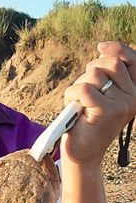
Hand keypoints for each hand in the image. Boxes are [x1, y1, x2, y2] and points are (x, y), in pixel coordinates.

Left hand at [62, 41, 135, 168]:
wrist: (83, 154)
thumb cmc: (89, 123)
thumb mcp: (101, 94)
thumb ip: (107, 74)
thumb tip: (103, 49)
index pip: (132, 60)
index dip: (116, 49)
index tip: (100, 48)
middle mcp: (134, 98)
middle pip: (111, 63)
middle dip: (91, 71)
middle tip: (83, 91)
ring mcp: (122, 104)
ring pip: (95, 75)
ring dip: (79, 86)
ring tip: (79, 104)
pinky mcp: (107, 111)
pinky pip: (84, 89)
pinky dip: (72, 96)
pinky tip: (73, 108)